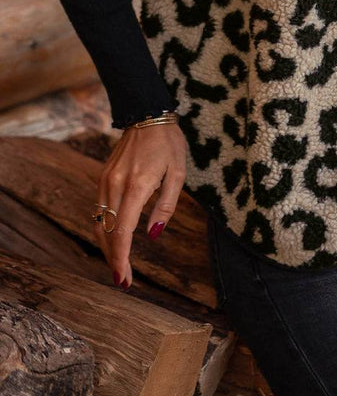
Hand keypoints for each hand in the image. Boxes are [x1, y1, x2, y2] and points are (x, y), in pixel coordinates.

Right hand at [95, 122, 186, 290]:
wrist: (146, 114)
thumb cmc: (168, 143)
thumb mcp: (178, 173)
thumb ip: (166, 205)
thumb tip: (153, 234)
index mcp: (137, 185)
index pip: (124, 231)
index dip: (122, 258)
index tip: (123, 279)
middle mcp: (115, 185)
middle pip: (108, 232)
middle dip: (113, 259)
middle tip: (122, 281)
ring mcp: (106, 181)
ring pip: (100, 223)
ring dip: (107, 247)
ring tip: (118, 266)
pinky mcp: (103, 177)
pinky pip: (100, 210)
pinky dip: (105, 229)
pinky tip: (114, 241)